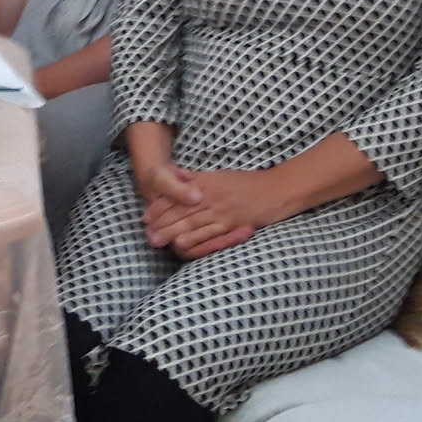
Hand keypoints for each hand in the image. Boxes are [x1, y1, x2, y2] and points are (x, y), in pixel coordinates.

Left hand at [144, 168, 290, 258]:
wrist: (277, 189)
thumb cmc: (248, 183)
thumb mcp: (220, 176)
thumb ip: (198, 179)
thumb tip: (178, 176)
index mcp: (205, 182)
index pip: (175, 195)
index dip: (158, 207)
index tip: (145, 217)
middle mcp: (210, 195)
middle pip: (179, 210)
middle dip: (160, 223)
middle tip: (145, 234)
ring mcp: (222, 209)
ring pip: (191, 222)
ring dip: (171, 232)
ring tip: (156, 241)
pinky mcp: (233, 223)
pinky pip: (210, 232)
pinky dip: (194, 239)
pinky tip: (181, 245)